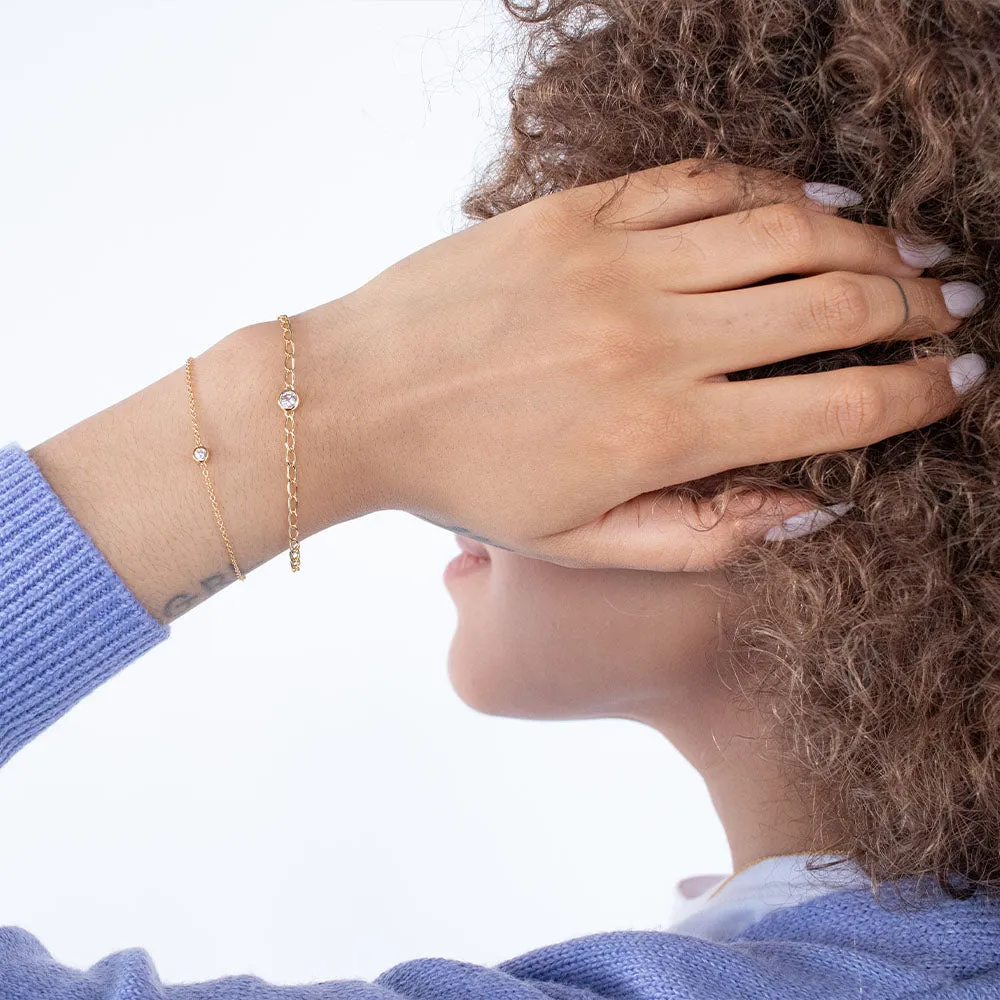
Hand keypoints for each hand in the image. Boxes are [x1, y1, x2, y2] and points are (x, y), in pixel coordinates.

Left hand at [306, 158, 983, 571]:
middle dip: (915, 309)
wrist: (358, 396)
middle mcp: (653, 341)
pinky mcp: (578, 214)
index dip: (918, 394)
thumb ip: (705, 537)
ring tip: (909, 257)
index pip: (834, 406)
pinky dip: (773, 190)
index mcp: (662, 436)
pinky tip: (816, 204)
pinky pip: (703, 184)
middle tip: (953, 309)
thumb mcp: (581, 545)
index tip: (959, 381)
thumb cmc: (466, 482)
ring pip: (785, 233)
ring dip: (866, 243)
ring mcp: (615, 265)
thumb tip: (815, 507)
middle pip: (831, 307)